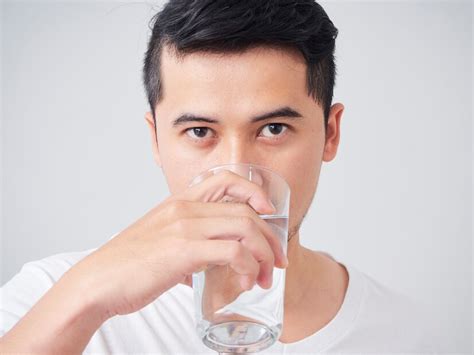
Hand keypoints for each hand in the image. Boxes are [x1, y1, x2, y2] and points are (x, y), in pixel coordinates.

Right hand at [71, 169, 288, 319]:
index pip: (226, 179)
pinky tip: (245, 282)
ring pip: (245, 228)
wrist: (98, 282)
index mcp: (179, 202)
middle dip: (270, 238)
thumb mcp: (161, 243)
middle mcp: (184, 208)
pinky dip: (248, 267)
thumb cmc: (129, 265)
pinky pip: (233, 252)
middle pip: (245, 210)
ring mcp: (184, 227)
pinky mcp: (183, 251)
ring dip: (264, 255)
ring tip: (265, 277)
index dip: (254, 191)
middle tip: (277, 262)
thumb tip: (207, 264)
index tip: (269, 213)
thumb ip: (187, 246)